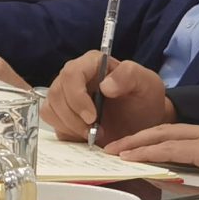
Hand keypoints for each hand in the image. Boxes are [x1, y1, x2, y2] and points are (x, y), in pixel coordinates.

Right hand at [45, 54, 170, 143]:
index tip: (92, 117)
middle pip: (57, 93)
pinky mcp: (60, 113)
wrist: (142, 123)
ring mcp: (64, 95)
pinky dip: (66, 131)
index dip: (77, 97)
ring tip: (94, 134)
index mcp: (92, 63)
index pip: (71, 74)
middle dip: (73, 117)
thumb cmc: (144, 100)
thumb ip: (130, 75)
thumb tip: (105, 85)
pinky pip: (51, 121)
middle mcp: (73, 76)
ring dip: (70, 126)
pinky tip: (85, 136)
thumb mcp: (147, 84)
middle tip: (95, 131)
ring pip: (50, 108)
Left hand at [104, 122, 198, 194]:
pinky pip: (173, 149)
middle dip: (136, 138)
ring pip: (164, 136)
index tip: (130, 145)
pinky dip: (151, 152)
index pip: (175, 131)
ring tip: (116, 153)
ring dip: (137, 145)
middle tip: (113, 147)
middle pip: (164, 129)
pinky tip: (135, 158)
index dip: (150, 137)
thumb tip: (184, 176)